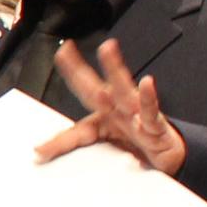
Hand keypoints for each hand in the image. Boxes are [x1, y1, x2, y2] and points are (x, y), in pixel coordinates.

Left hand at [35, 39, 187, 174]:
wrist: (168, 156)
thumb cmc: (137, 143)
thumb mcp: (103, 144)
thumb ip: (72, 143)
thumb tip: (38, 151)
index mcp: (104, 112)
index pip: (82, 93)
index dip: (69, 77)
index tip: (59, 55)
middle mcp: (117, 109)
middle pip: (95, 88)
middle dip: (79, 69)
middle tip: (67, 51)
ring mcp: (135, 115)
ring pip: (123, 90)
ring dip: (114, 69)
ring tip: (107, 50)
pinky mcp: (154, 127)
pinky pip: (150, 112)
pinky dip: (148, 98)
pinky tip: (147, 84)